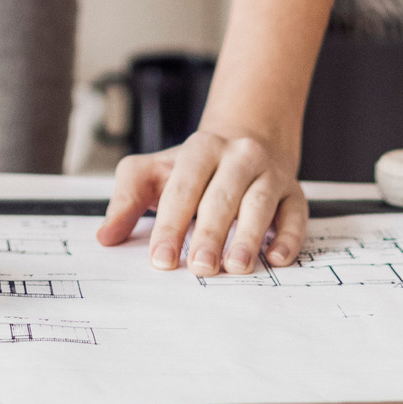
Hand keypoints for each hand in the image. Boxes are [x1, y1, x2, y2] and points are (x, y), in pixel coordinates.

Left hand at [94, 124, 305, 274]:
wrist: (248, 135)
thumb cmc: (196, 166)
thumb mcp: (156, 171)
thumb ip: (128, 199)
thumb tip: (106, 236)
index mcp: (201, 149)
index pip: (183, 188)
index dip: (171, 224)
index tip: (161, 258)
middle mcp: (239, 157)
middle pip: (222, 196)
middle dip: (210, 234)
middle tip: (200, 268)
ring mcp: (270, 173)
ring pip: (260, 204)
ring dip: (249, 237)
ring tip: (236, 266)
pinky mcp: (294, 193)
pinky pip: (296, 214)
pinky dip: (289, 237)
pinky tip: (276, 258)